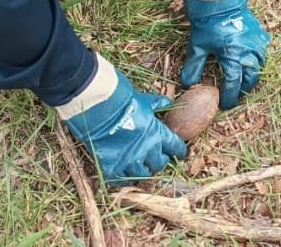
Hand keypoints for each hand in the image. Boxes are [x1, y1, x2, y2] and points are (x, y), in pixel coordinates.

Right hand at [63, 55, 185, 185]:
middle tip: (157, 159)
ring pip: (142, 175)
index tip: (179, 152)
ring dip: (143, 171)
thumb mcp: (145, 100)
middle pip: (159, 164)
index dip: (178, 150)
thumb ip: (157, 104)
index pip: (175, 147)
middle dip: (159, 162)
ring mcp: (129, 161)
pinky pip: (121, 180)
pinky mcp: (112, 167)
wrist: (101, 108)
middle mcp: (147, 151)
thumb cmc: (124, 101)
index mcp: (157, 134)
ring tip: (140, 167)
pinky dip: (123, 178)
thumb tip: (167, 102)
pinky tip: (123, 173)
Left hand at [180, 0, 270, 108]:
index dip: (229, 97)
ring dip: (252, 75)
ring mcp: (258, 43)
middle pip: (250, 79)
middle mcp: (249, 53)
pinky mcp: (261, 34)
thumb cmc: (208, 22)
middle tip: (235, 94)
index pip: (234, 85)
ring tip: (243, 80)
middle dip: (243, 89)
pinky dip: (257, 59)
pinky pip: (263, 52)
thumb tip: (187, 85)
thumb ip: (193, 67)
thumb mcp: (198, 45)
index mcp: (234, 57)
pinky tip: (250, 60)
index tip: (225, 104)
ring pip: (259, 67)